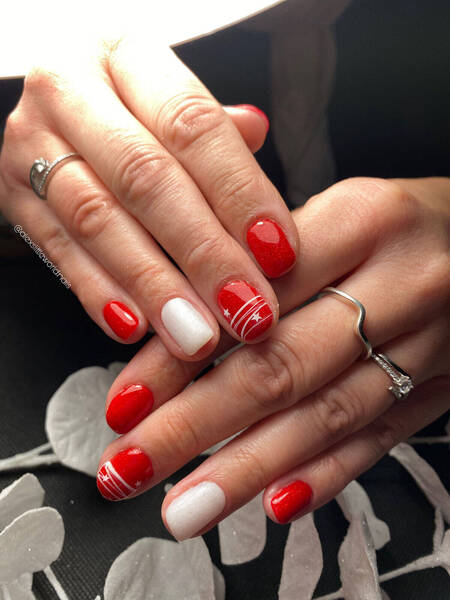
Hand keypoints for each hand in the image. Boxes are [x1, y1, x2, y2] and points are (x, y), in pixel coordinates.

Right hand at [0, 34, 297, 358]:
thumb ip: (215, 127)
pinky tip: (137, 328)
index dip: (239, 193)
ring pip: (98, 222)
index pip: (192, 125)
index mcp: (125, 57)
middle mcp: (69, 93)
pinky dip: (100, 294)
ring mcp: (31, 147)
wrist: (58, 105)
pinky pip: (58, 253)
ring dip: (154, 285)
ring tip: (198, 334)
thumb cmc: (133, 109)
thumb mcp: (171, 98)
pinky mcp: (15, 199)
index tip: (278, 252)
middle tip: (245, 308)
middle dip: (202, 252)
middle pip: (145, 178)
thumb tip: (258, 132)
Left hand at [96, 176, 448, 539]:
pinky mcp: (441, 385)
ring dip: (248, 468)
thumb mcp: (337, 207)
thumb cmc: (397, 222)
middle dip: (195, 426)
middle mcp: (400, 283)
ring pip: (327, 415)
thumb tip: (179, 322)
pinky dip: (326, 473)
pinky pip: (382, 437)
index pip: (254, 297)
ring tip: (186, 506)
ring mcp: (428, 343)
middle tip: (131, 467)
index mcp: (363, 220)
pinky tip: (277, 501)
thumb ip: (264, 258)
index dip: (182, 356)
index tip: (126, 401)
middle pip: (283, 366)